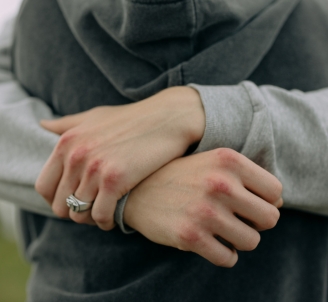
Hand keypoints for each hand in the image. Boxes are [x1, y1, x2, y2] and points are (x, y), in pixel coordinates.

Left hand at [36, 86, 205, 229]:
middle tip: (92, 208)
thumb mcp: (93, 116)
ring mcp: (94, 168)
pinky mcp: (115, 179)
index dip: (55, 200)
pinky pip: (100, 216)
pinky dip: (106, 221)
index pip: (44, 186)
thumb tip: (42, 125)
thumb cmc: (129, 118)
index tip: (72, 201)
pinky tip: (116, 215)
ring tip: (104, 211)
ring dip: (91, 218)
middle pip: (60, 205)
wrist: (166, 118)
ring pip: (79, 214)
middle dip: (75, 211)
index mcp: (66, 141)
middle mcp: (76, 155)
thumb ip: (66, 124)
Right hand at [124, 148, 282, 267]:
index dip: (263, 200)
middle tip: (234, 217)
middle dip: (254, 221)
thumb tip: (279, 202)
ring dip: (237, 239)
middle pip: (269, 218)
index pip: (275, 191)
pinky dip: (222, 254)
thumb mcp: (211, 162)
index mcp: (228, 159)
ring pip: (251, 241)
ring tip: (219, 228)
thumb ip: (246, 177)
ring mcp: (205, 211)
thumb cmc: (181, 176)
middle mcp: (220, 183)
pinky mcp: (191, 236)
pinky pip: (228, 258)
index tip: (246, 201)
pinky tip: (208, 240)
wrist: (137, 190)